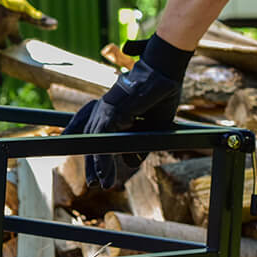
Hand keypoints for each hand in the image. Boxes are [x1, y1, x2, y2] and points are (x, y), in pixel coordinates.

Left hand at [0, 0, 56, 84]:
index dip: (22, 46)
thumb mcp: (23, 11)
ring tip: (5, 80)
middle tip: (17, 68)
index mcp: (10, 24)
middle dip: (11, 57)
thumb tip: (56, 25)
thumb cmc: (3, 3)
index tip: (29, 54)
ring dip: (1, 68)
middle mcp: (0, 33)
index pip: (17, 39)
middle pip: (6, 49)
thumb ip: (38, 19)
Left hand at [62, 34, 190, 187]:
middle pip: (92, 144)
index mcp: (110, 114)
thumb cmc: (160, 93)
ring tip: (103, 183)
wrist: (164, 71)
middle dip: (93, 166)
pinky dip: (102, 155)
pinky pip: (102, 137)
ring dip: (99, 165)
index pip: (99, 141)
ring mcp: (104, 110)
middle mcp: (102, 112)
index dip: (97, 160)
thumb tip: (133, 162)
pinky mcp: (110, 110)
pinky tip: (103, 170)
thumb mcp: (153, 124)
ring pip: (96, 143)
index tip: (97, 178)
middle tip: (94, 185)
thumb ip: (142, 142)